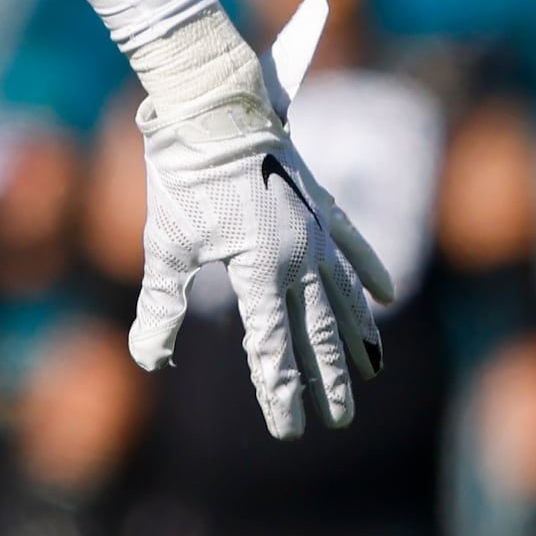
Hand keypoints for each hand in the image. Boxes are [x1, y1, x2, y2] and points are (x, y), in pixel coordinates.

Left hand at [129, 11, 396, 438]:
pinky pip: (353, 246)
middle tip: (338, 420)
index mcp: (260, 272)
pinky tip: (385, 298)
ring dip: (353, 338)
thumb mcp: (165, 244)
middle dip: (328, 380)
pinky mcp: (318, 204)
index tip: (288, 429)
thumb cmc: (182, 177)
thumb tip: (150, 360)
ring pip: (342, 297)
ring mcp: (315, 231)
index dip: (280, 394)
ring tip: (367, 372)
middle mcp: (298, 257)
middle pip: (317, 333)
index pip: (272, 350)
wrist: (211, 107)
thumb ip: (161, 307)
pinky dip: (369, 273)